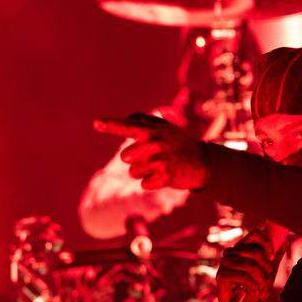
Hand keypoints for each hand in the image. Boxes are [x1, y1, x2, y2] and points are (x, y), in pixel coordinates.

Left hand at [93, 113, 208, 189]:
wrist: (205, 162)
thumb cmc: (180, 144)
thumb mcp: (165, 128)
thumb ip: (145, 122)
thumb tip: (127, 117)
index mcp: (152, 130)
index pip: (128, 126)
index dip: (110, 125)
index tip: (96, 122)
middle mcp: (155, 142)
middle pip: (125, 157)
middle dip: (134, 160)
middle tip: (151, 157)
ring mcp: (161, 158)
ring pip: (133, 172)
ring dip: (144, 172)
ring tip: (160, 166)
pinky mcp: (166, 175)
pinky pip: (145, 184)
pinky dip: (152, 183)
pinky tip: (165, 176)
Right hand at [217, 227, 283, 301]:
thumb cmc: (254, 286)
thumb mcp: (266, 271)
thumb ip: (273, 257)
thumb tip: (284, 241)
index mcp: (241, 247)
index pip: (255, 234)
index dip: (267, 243)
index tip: (272, 257)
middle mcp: (231, 252)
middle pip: (255, 252)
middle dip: (266, 267)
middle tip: (269, 278)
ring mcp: (225, 263)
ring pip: (250, 265)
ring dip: (260, 279)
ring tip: (263, 288)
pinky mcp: (222, 275)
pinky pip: (242, 276)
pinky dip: (252, 285)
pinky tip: (255, 291)